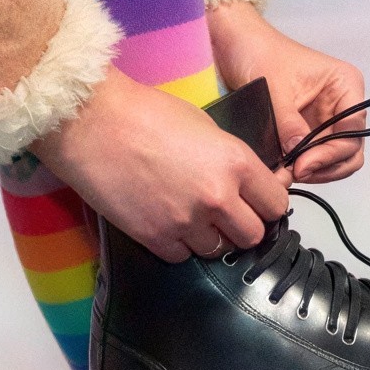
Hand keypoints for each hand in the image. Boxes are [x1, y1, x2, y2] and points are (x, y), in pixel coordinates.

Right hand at [36, 68, 288, 260]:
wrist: (93, 122)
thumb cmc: (147, 112)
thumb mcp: (207, 126)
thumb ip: (232, 160)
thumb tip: (251, 183)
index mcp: (237, 163)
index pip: (276, 204)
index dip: (268, 204)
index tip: (258, 203)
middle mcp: (218, 197)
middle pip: (253, 235)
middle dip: (243, 226)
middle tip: (227, 215)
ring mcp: (186, 221)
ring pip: (218, 250)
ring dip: (210, 237)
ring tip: (192, 217)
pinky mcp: (155, 238)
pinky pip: (181, 257)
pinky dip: (178, 245)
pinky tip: (167, 222)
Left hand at [210, 3, 369, 180]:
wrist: (236, 46)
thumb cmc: (260, 52)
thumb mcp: (276, 88)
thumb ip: (289, 123)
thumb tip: (298, 154)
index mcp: (345, 85)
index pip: (354, 130)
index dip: (333, 152)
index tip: (304, 164)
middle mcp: (340, 103)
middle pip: (350, 149)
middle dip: (327, 165)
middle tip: (297, 172)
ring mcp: (324, 118)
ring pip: (335, 158)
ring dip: (316, 170)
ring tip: (289, 173)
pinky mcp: (306, 129)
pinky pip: (314, 156)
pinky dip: (303, 166)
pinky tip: (285, 169)